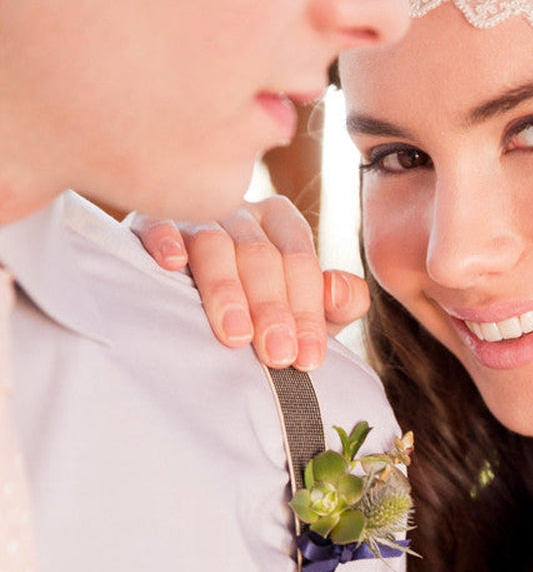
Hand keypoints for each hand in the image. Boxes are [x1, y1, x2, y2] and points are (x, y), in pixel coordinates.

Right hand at [132, 196, 369, 368]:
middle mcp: (241, 213)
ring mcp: (196, 215)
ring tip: (235, 336)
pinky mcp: (151, 219)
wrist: (193, 296)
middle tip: (276, 356)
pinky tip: (171, 265)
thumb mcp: (301, 310)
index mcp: (281, 223)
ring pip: (214, 244)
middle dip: (271, 309)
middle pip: (259, 255)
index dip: (307, 311)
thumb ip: (335, 304)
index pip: (300, 262)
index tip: (307, 358)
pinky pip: (159, 222)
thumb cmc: (257, 305)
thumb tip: (342, 291)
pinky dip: (165, 239)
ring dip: (226, 290)